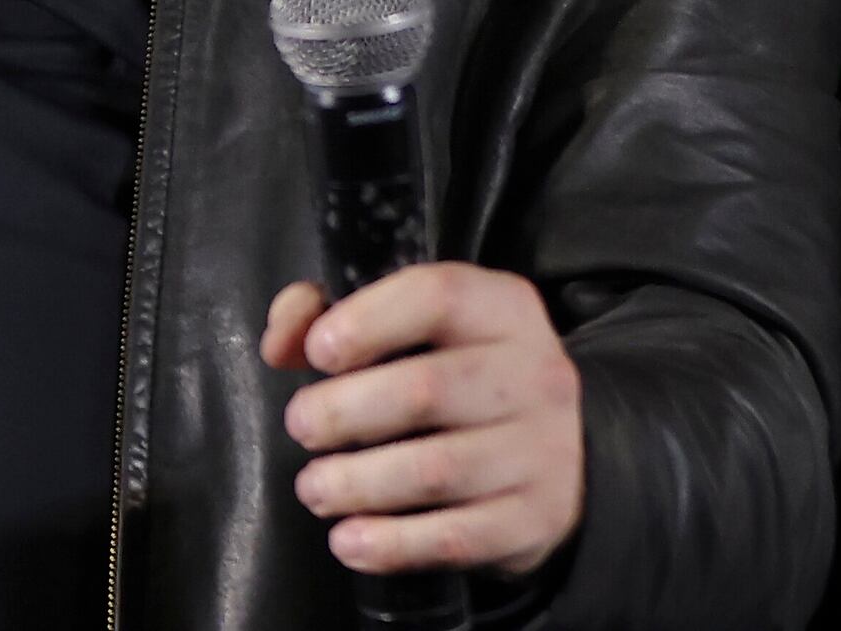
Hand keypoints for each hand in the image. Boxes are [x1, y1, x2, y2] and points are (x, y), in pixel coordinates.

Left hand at [265, 263, 584, 578]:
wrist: (560, 455)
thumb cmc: (462, 380)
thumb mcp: (416, 328)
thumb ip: (332, 316)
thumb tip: (281, 343)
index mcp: (504, 308)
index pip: (437, 295)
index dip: (366, 321)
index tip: (316, 352)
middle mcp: (535, 373)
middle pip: (426, 389)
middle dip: (343, 412)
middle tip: (302, 426)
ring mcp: (541, 450)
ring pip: (434, 470)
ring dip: (355, 483)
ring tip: (315, 487)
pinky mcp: (533, 519)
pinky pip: (453, 538)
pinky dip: (389, 543)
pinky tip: (348, 540)